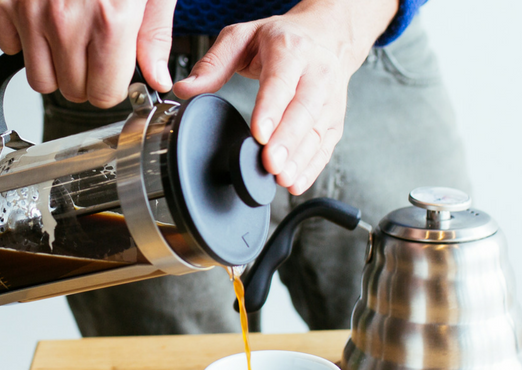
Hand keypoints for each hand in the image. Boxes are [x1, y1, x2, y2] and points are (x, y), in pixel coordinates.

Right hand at [0, 0, 176, 107]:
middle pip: (71, 91)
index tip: (114, 73)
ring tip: (70, 40)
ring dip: (55, 66)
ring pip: (38, 79)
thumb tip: (156, 76)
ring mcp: (30, 10)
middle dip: (86, 79)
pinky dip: (25, 40)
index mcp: (109, 20)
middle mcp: (65, 20)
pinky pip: (8, 47)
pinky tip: (44, 20)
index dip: (112, 85)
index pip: (104, 93)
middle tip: (95, 53)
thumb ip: (154, 36)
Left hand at [173, 0, 396, 194]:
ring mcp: (329, 98)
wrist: (326, 36)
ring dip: (300, 159)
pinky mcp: (335, 119)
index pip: (281, 81)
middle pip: (304, 110)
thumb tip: (186, 89)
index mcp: (291, 49)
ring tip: (282, 178)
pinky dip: (312, 167)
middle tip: (270, 164)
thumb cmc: (282, 39)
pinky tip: (296, 182)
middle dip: (287, 141)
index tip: (259, 134)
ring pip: (317, 131)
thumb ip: (212, 64)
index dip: (272, 108)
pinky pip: (326, 146)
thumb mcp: (242, 37)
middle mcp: (316, 73)